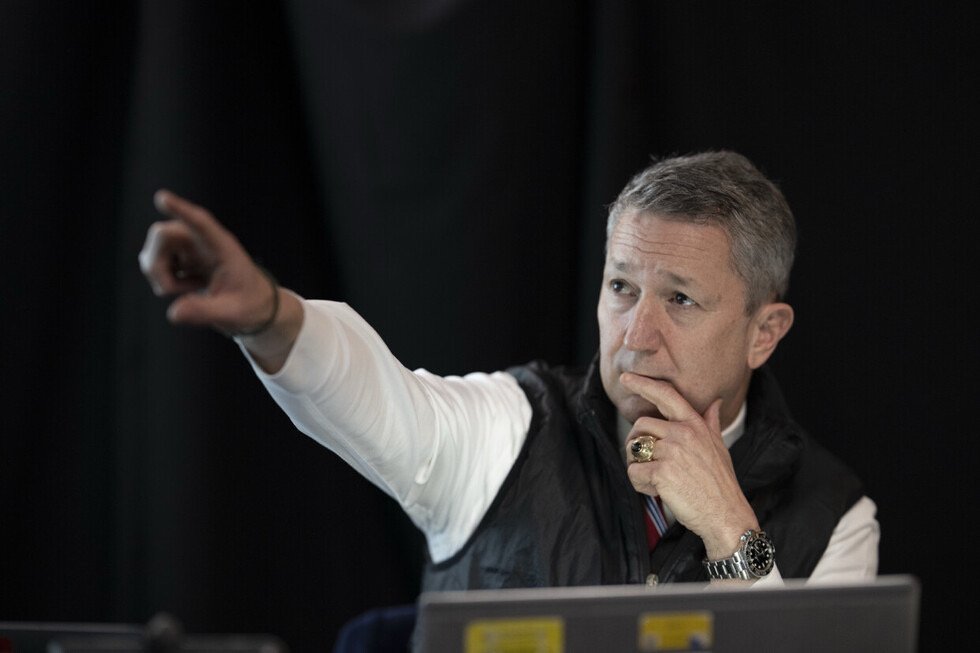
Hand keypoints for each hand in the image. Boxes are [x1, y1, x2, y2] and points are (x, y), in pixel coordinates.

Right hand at [139, 190, 276, 333]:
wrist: (252, 306)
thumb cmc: (248, 305)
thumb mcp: (230, 313)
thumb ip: (204, 312)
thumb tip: (174, 313)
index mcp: (223, 247)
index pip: (201, 222)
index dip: (181, 210)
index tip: (162, 197)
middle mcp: (203, 241)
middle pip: (163, 234)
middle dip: (157, 264)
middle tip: (168, 291)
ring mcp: (189, 247)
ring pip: (154, 249)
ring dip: (159, 274)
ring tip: (187, 290)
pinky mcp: (180, 258)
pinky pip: (155, 262)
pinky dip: (161, 280)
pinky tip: (186, 288)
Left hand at [621, 372, 758, 559]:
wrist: (725, 514)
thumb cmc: (720, 483)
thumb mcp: (719, 447)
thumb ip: (710, 423)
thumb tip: (716, 403)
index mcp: (695, 425)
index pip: (666, 395)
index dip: (643, 384)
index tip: (626, 377)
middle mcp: (683, 433)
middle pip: (640, 425)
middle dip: (636, 444)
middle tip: (648, 464)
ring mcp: (672, 451)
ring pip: (634, 450)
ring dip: (638, 467)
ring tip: (657, 480)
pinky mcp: (662, 472)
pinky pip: (634, 472)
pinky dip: (640, 485)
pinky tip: (657, 491)